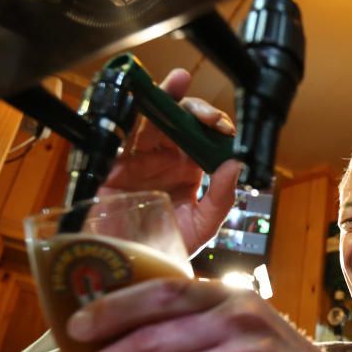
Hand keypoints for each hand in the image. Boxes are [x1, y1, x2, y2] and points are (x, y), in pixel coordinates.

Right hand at [98, 68, 242, 253]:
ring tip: (180, 84)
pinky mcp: (114, 159)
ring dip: (168, 98)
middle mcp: (164, 157)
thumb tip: (236, 165)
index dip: (216, 126)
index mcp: (188, 168)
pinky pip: (123, 128)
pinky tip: (148, 98)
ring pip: (152, 115)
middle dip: (196, 110)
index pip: (204, 136)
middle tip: (211, 119)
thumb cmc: (163, 247)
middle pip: (180, 119)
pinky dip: (135, 109)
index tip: (226, 130)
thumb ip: (221, 199)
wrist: (128, 267)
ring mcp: (139, 155)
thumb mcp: (202, 226)